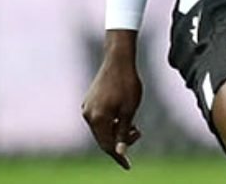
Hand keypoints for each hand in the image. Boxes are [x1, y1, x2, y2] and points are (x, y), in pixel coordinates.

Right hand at [81, 30, 142, 169]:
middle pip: (103, 138)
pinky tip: (122, 117)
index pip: (107, 146)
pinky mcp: (89, 100)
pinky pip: (99, 119)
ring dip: (116, 131)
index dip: (118, 157)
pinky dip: (110, 122)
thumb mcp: (129, 111)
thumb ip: (123, 133)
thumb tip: (119, 152)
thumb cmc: (127, 84)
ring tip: (134, 125)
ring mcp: (87, 106)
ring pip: (101, 128)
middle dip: (120, 142)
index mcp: (98, 118)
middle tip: (138, 133)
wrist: (118, 60)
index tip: (128, 165)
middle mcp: (88, 114)